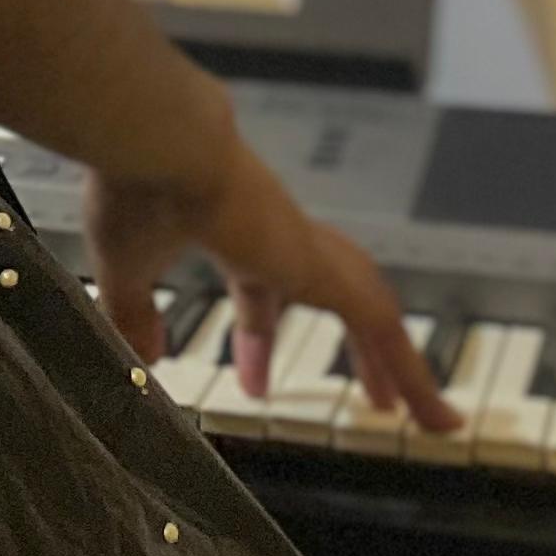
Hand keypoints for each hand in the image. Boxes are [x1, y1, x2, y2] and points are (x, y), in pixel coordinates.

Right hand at [83, 129, 460, 433]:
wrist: (161, 142)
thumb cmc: (136, 190)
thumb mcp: (127, 269)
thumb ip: (134, 314)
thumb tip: (142, 358)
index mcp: (234, 233)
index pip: (260, 291)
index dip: (259, 339)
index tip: (253, 385)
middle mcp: (279, 236)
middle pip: (336, 297)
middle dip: (355, 347)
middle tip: (373, 393)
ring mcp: (305, 247)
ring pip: (370, 309)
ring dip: (397, 361)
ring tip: (419, 413)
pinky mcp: (320, 266)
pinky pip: (379, 326)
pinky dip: (409, 369)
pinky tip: (427, 411)